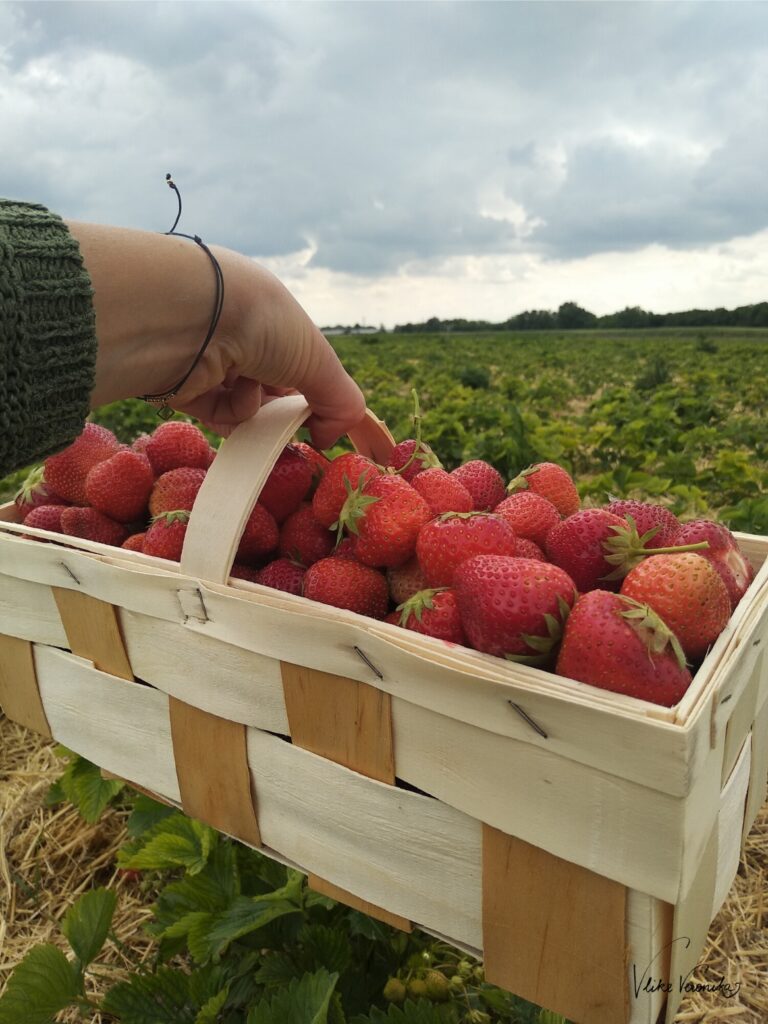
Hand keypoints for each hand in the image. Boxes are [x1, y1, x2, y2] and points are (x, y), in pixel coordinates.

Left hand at [68, 223, 365, 448]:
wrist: (194, 317)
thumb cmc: (264, 324)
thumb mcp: (320, 362)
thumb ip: (341, 405)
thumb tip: (327, 440)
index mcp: (279, 323)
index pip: (308, 369)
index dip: (325, 402)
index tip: (333, 434)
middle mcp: (246, 340)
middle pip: (277, 395)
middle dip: (287, 413)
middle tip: (297, 426)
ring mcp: (215, 364)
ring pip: (250, 411)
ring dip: (259, 412)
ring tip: (255, 395)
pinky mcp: (188, 388)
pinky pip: (220, 417)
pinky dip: (231, 414)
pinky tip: (230, 396)